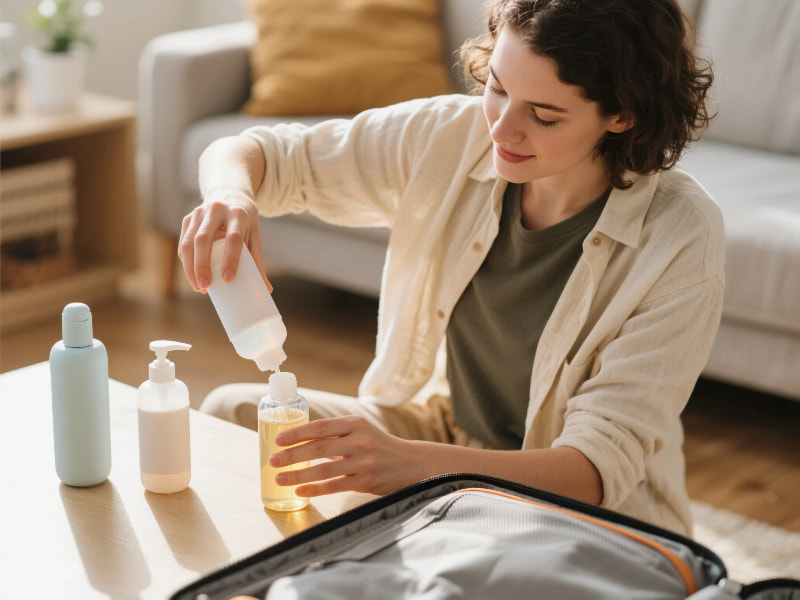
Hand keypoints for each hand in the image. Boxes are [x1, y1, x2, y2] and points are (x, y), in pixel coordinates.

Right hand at [178, 191, 269, 292]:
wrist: (229, 193)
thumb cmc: (245, 221)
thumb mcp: (255, 235)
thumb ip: (258, 260)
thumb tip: (267, 289)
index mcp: (238, 213)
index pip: (233, 237)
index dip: (231, 258)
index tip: (228, 279)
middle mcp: (216, 210)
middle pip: (204, 239)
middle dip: (202, 266)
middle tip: (205, 286)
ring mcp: (199, 213)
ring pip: (188, 242)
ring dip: (190, 267)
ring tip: (199, 286)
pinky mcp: (188, 218)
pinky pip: (183, 243)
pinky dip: (186, 261)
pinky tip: (192, 275)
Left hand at [268, 416, 427, 496]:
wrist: (411, 463)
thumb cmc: (379, 446)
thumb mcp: (362, 431)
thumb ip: (336, 433)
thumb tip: (299, 438)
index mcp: (356, 423)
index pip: (320, 427)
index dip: (297, 433)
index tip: (278, 440)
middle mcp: (360, 441)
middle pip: (318, 449)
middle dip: (292, 455)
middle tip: (272, 461)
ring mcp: (364, 462)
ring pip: (324, 470)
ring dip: (299, 475)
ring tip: (280, 478)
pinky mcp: (366, 481)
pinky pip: (335, 486)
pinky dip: (315, 489)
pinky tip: (301, 491)